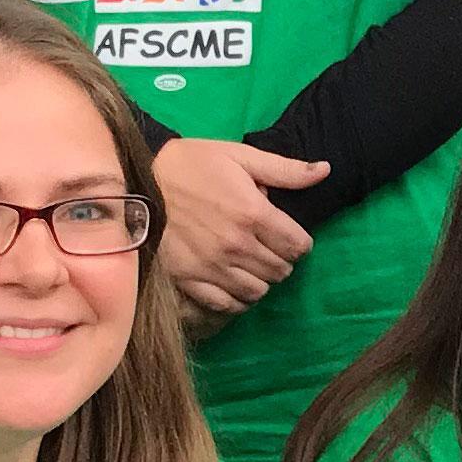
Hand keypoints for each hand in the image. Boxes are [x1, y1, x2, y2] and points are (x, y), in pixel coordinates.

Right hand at [154, 139, 328, 314]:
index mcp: (254, 213)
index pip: (298, 246)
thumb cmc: (190, 165)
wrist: (136, 183)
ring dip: (261, 280)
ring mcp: (213, 267)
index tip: (290, 237)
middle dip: (281, 260)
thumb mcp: (239, 156)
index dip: (300, 243)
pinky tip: (233, 283)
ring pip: (257, 292)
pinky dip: (237, 299)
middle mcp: (237, 246)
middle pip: (281, 271)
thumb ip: (284, 169)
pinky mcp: (191, 281)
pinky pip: (227, 305)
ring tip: (252, 266)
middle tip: (269, 249)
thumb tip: (325, 171)